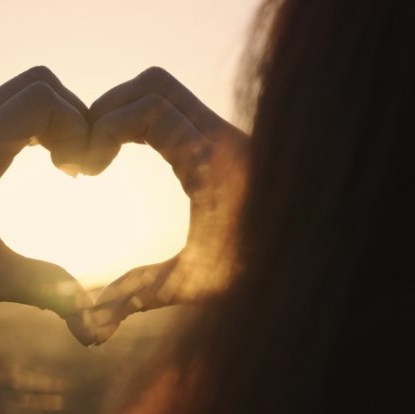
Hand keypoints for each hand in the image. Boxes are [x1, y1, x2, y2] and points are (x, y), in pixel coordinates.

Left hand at [0, 67, 100, 375]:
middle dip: (72, 118)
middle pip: (37, 83)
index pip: (41, 97)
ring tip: (60, 169)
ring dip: (50, 122)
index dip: (77, 127)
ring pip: (17, 93)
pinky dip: (27, 126)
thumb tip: (94, 328)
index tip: (79, 174)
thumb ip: (47, 290)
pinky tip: (31, 168)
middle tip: (76, 168)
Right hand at [83, 67, 249, 341]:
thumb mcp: (195, 285)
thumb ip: (135, 298)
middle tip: (87, 152)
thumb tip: (87, 329)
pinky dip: (145, 121)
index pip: (147, 108)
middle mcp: (220, 135)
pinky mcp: (226, 141)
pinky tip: (131, 158)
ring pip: (164, 90)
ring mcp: (225, 133)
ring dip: (126, 111)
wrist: (327, 258)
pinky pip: (177, 110)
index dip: (104, 126)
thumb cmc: (266, 273)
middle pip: (152, 84)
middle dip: (109, 109)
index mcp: (210, 158)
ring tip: (102, 152)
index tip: (87, 166)